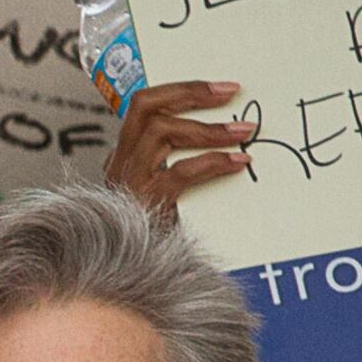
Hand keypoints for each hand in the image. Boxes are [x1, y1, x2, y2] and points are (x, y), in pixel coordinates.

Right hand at [102, 80, 253, 223]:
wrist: (130, 272)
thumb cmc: (149, 232)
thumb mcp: (158, 192)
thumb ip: (174, 164)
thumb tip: (224, 138)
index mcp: (124, 157)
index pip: (143, 106)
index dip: (181, 90)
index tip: (220, 88)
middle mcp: (120, 164)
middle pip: (145, 107)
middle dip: (190, 94)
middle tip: (230, 93)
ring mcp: (128, 182)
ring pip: (161, 132)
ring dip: (207, 129)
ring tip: (242, 132)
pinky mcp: (144, 203)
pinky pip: (181, 172)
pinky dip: (213, 163)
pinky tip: (237, 163)